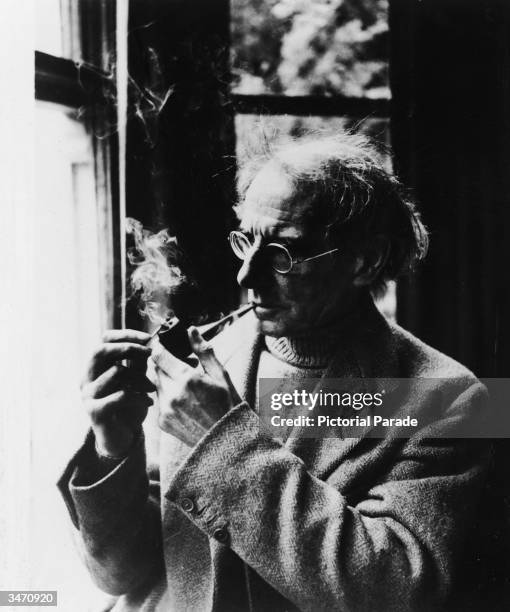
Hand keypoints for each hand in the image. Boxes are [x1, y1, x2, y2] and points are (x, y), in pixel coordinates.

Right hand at [81, 330, 155, 456]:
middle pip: (100, 350)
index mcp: (97, 366)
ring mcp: (88, 394)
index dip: (126, 335)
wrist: (123, 439)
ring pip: (114, 372)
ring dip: (139, 378)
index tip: (148, 338)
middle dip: (127, 347)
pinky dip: (139, 396)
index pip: (105, 339)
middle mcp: (88, 377)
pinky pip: (120, 395)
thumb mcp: (136, 379)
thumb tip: (150, 341)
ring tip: (151, 388)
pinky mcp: (94, 411)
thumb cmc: (129, 406)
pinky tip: (148, 402)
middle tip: (149, 352)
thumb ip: (139, 362)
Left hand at [152, 327, 241, 446]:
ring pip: (155, 384)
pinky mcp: (162, 421)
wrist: (226, 440)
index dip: (159, 347)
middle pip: (155, 369)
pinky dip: (166, 396)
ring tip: (185, 385)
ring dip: (165, 379)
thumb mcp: (220, 374)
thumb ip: (203, 350)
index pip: (159, 355)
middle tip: (179, 365)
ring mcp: (165, 409)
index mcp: (187, 379)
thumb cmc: (227, 404)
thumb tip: (191, 330)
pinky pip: (158, 400)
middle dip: (164, 363)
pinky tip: (183, 400)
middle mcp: (172, 393)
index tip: (162, 344)